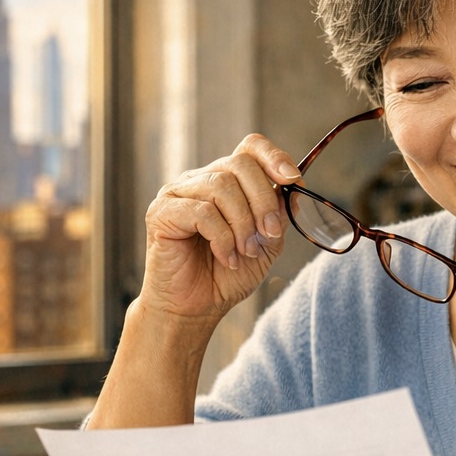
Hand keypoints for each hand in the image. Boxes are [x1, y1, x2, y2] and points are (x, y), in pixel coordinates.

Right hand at [140, 133, 302, 322]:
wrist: (195, 308)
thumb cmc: (228, 275)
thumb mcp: (265, 244)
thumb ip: (277, 215)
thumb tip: (291, 190)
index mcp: (227, 180)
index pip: (250, 147)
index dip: (273, 156)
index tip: (292, 179)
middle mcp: (201, 179)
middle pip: (240, 164)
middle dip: (263, 200)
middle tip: (269, 234)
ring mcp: (178, 193)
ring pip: (222, 186)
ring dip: (243, 224)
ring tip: (245, 252)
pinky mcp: (162, 212)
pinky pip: (202, 211)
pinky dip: (223, 238)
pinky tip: (228, 258)